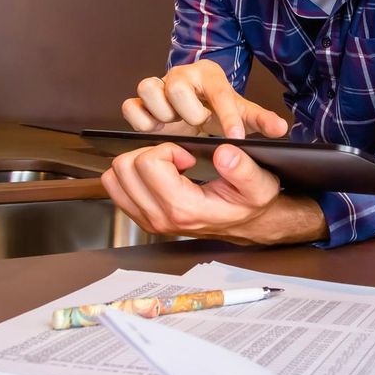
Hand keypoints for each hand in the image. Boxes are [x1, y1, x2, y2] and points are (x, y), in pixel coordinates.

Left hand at [100, 141, 326, 244]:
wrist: (248, 225)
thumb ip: (243, 168)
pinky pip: (116, 189)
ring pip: (114, 178)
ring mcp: (149, 221)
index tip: (187, 156)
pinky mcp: (143, 219)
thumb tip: (224, 152)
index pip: (148, 164)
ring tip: (166, 166)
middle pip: (125, 168)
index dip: (167, 149)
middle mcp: (161, 218)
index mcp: (184, 208)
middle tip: (175, 158)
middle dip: (150, 152)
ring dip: (138, 163)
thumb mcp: (259, 184)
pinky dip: (133, 175)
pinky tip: (159, 176)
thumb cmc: (251, 203)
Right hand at [122, 60, 288, 138]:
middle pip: (176, 86)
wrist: (197, 108)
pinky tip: (157, 130)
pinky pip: (131, 105)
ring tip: (175, 125)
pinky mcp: (141, 102)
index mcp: (210, 75)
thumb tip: (280, 128)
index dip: (227, 117)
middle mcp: (181, 75)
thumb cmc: (220, 110)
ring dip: (162, 113)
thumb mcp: (243, 115)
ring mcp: (159, 86)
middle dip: (189, 112)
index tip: (235, 137)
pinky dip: (141, 120)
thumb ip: (261, 121)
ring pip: (149, 88)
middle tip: (197, 124)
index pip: (219, 93)